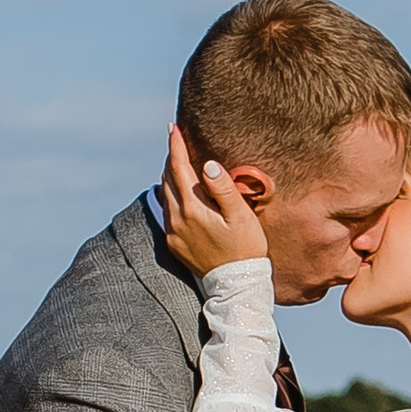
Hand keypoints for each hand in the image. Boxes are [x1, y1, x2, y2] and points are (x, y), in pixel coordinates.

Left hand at [159, 125, 270, 278]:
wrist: (236, 285)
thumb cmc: (245, 248)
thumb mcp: (240, 216)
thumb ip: (224, 189)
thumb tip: (208, 165)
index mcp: (193, 208)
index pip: (179, 168)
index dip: (176, 146)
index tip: (173, 127)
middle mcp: (177, 219)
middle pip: (167, 179)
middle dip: (172, 158)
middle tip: (176, 141)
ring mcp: (173, 233)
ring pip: (165, 195)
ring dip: (170, 177)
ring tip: (178, 163)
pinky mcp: (174, 244)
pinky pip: (167, 212)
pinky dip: (171, 196)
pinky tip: (180, 194)